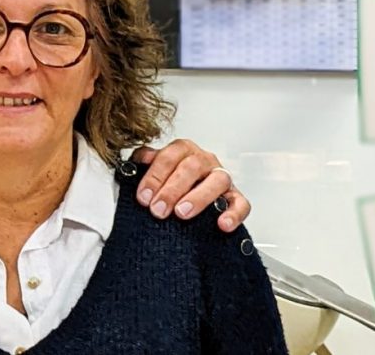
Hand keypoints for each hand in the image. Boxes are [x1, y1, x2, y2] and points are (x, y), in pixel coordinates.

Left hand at [129, 140, 249, 232]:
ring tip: (183, 213)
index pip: (169, 156)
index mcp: (182, 150)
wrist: (184, 199)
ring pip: (217, 181)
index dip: (154, 176)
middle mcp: (203, 160)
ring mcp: (221, 178)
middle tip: (158, 209)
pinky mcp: (235, 197)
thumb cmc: (168, 183)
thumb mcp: (153, 170)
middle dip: (172, 189)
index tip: (143, 197)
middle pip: (191, 167)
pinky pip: (241, 203)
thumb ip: (143, 162)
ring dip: (199, 197)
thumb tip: (134, 163)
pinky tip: (222, 224)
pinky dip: (233, 213)